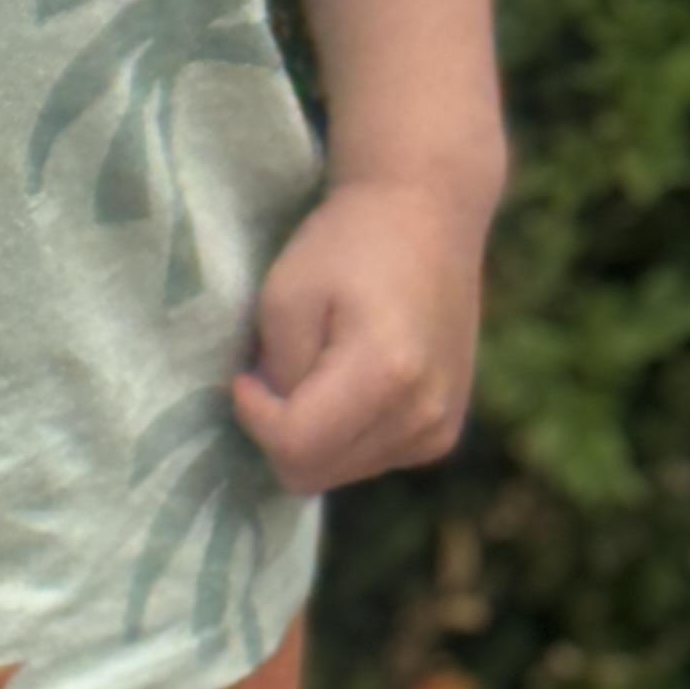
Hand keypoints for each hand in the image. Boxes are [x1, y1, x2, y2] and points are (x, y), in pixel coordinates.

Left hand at [231, 170, 494, 495]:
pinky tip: (349, 379)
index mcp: (387, 374)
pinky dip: (343, 434)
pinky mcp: (442, 432)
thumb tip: (276, 420)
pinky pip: (367, 460)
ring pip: (338, 474)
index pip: (295, 447)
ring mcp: (439, 429)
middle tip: (279, 366)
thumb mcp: (286, 293)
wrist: (425, 214)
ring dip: (312, 434)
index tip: (246, 371)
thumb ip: (277, 368)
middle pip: (314, 473)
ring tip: (319, 365)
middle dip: (280, 429)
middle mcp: (424, 414)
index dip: (254, 416)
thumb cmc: (347, 242)